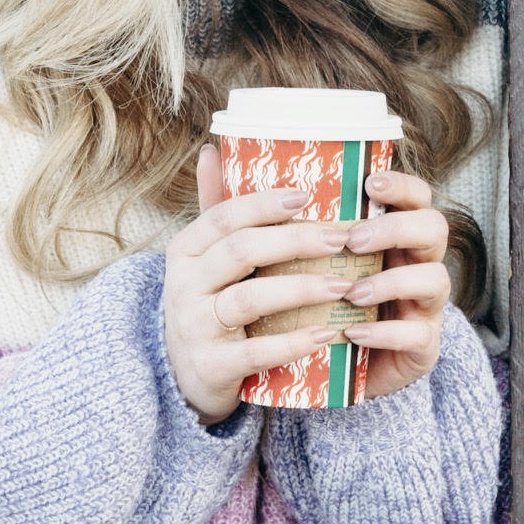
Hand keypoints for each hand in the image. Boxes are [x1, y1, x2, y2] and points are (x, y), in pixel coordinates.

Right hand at [164, 146, 369, 424]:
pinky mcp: (212, 366)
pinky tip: (327, 334)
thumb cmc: (206, 302)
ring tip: (344, 284)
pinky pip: (256, 352)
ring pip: (250, 300)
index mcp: (185, 250)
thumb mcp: (203, 257)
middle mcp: (184, 285)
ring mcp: (195, 327)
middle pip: (241, 251)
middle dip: (295, 241)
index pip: (223, 216)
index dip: (265, 203)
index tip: (309, 195)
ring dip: (302, 289)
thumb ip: (214, 208)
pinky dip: (293, 342)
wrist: (179, 375)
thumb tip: (214, 149)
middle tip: (342, 238)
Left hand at [333, 165, 451, 401]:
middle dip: (395, 229)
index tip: (369, 183)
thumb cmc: (327, 304)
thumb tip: (266, 195)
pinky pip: (417, 335)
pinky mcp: (424, 346)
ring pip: (435, 279)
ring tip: (352, 293)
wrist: (341, 368)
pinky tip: (352, 332)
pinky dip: (384, 332)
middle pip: (434, 228)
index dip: (401, 185)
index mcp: (398, 237)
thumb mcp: (323, 266)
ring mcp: (426, 305)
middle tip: (352, 241)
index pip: (417, 197)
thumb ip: (314, 236)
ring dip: (392, 282)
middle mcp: (420, 264)